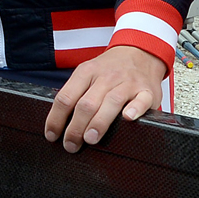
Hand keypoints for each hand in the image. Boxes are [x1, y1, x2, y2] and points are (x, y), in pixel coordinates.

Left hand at [44, 46, 164, 150]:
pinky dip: (135, 109)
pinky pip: (141, 100)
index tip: (52, 136)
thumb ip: (75, 94)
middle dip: (75, 127)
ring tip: (90, 139)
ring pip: (111, 102)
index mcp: (86, 72)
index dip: (56, 119)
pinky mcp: (147, 90)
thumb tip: (57, 125)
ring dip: (99, 122)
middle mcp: (106, 77)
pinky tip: (128, 118)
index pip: (66, 97)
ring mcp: (127, 83)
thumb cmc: (109, 70)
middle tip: (71, 145)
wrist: (139, 52)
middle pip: (86, 103)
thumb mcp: (88, 73)